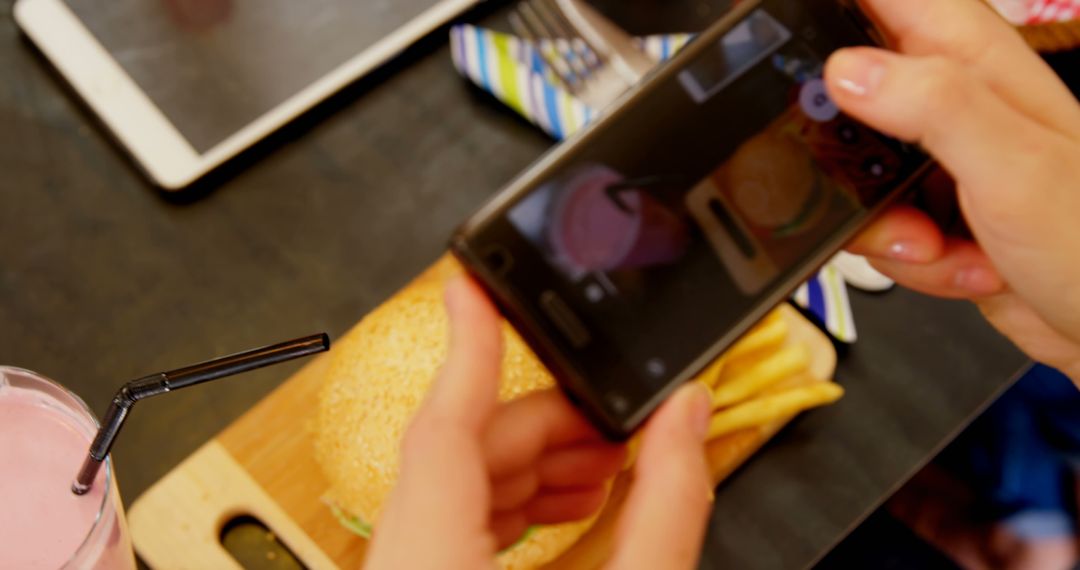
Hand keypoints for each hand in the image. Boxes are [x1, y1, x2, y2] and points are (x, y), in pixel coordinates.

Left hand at [363, 277, 713, 569]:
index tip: (474, 287)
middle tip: (614, 424)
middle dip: (545, 426)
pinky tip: (565, 506)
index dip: (469, 347)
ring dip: (533, 467)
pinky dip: (509, 506)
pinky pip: (448, 523)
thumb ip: (666, 508)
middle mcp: (401, 565)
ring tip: (606, 470)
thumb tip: (684, 418)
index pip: (439, 429)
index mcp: (433, 563)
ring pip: (454, 488)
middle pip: (460, 455)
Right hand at [826, 0, 1079, 380]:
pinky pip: (874, 224)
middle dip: (842, 153)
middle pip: (844, 93)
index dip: (829, 13)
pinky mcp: (931, 210)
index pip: (881, 0)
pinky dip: (905, 257)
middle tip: (873, 185)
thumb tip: (847, 71)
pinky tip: (957, 265)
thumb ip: (933, 107)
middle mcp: (951, 101)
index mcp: (972, 60)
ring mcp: (939, 159)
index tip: (792, 52)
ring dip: (881, 223)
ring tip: (934, 241)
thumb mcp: (1016, 168)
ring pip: (852, 172)